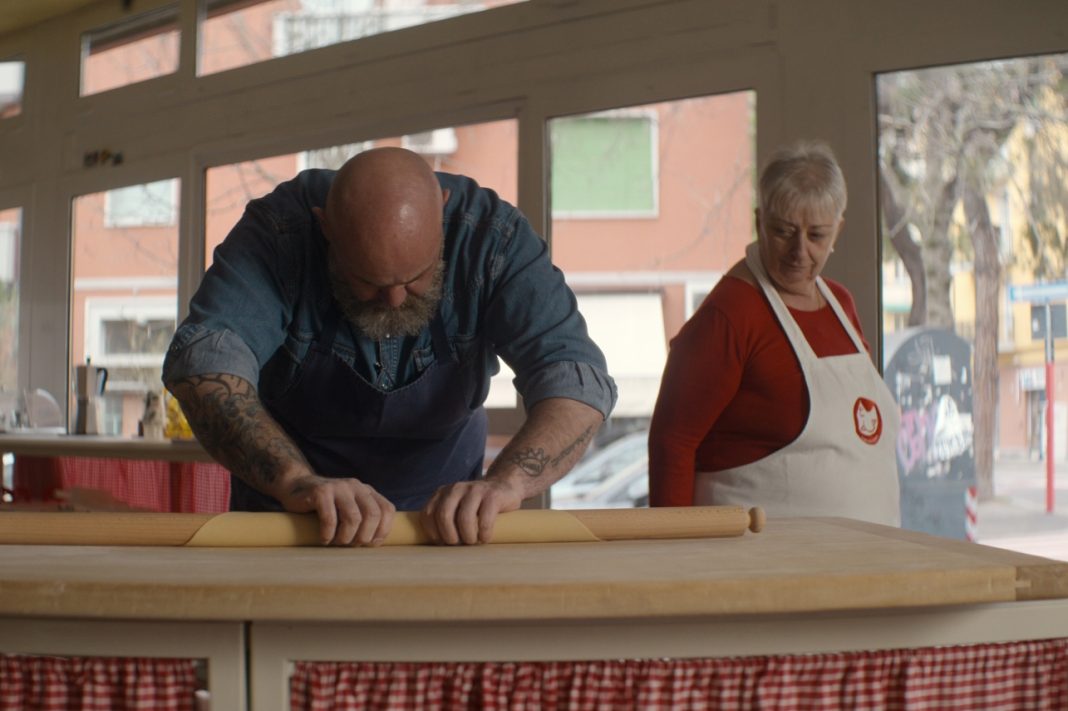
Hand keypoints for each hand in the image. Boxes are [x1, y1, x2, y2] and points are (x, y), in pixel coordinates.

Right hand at [278, 474, 395, 546]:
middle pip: (373, 515)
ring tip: (337, 543)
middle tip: (351, 545)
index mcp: (366, 491)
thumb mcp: (348, 509)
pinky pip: (330, 518)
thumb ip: (363, 519)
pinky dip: (328, 534)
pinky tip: (324, 539)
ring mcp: (339, 487)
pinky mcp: (321, 492)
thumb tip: (375, 543)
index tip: (370, 544)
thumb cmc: (324, 507)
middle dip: (364, 536)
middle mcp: (356, 486)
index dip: (383, 530)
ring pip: (353, 518)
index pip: (387, 509)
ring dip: (346, 537)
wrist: (295, 487)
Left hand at [420, 479, 523, 544]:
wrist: (504, 487)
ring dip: (467, 537)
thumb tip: (435, 546)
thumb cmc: (476, 505)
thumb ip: (444, 517)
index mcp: (443, 492)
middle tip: (457, 544)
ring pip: (464, 518)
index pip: (428, 513)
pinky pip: (484, 519)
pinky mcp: (492, 495)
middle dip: (449, 536)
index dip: (433, 532)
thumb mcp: (456, 506)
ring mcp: (475, 490)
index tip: (442, 543)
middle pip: (443, 515)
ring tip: (472, 542)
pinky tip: (485, 538)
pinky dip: (484, 534)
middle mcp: (456, 488)